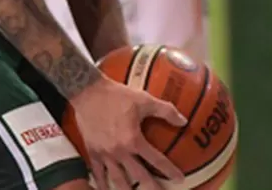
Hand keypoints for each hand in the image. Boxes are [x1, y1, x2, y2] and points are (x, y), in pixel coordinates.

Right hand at [70, 78, 186, 189]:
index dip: (169, 170)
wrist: (88, 92)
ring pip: (118, 180)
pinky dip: (102, 184)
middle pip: (139, 176)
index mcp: (133, 140)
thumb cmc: (117, 95)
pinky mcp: (92, 153)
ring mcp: (105, 154)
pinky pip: (98, 173)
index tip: (179, 178)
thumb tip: (184, 121)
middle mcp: (120, 151)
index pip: (156, 160)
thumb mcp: (144, 100)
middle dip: (151, 187)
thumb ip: (165, 110)